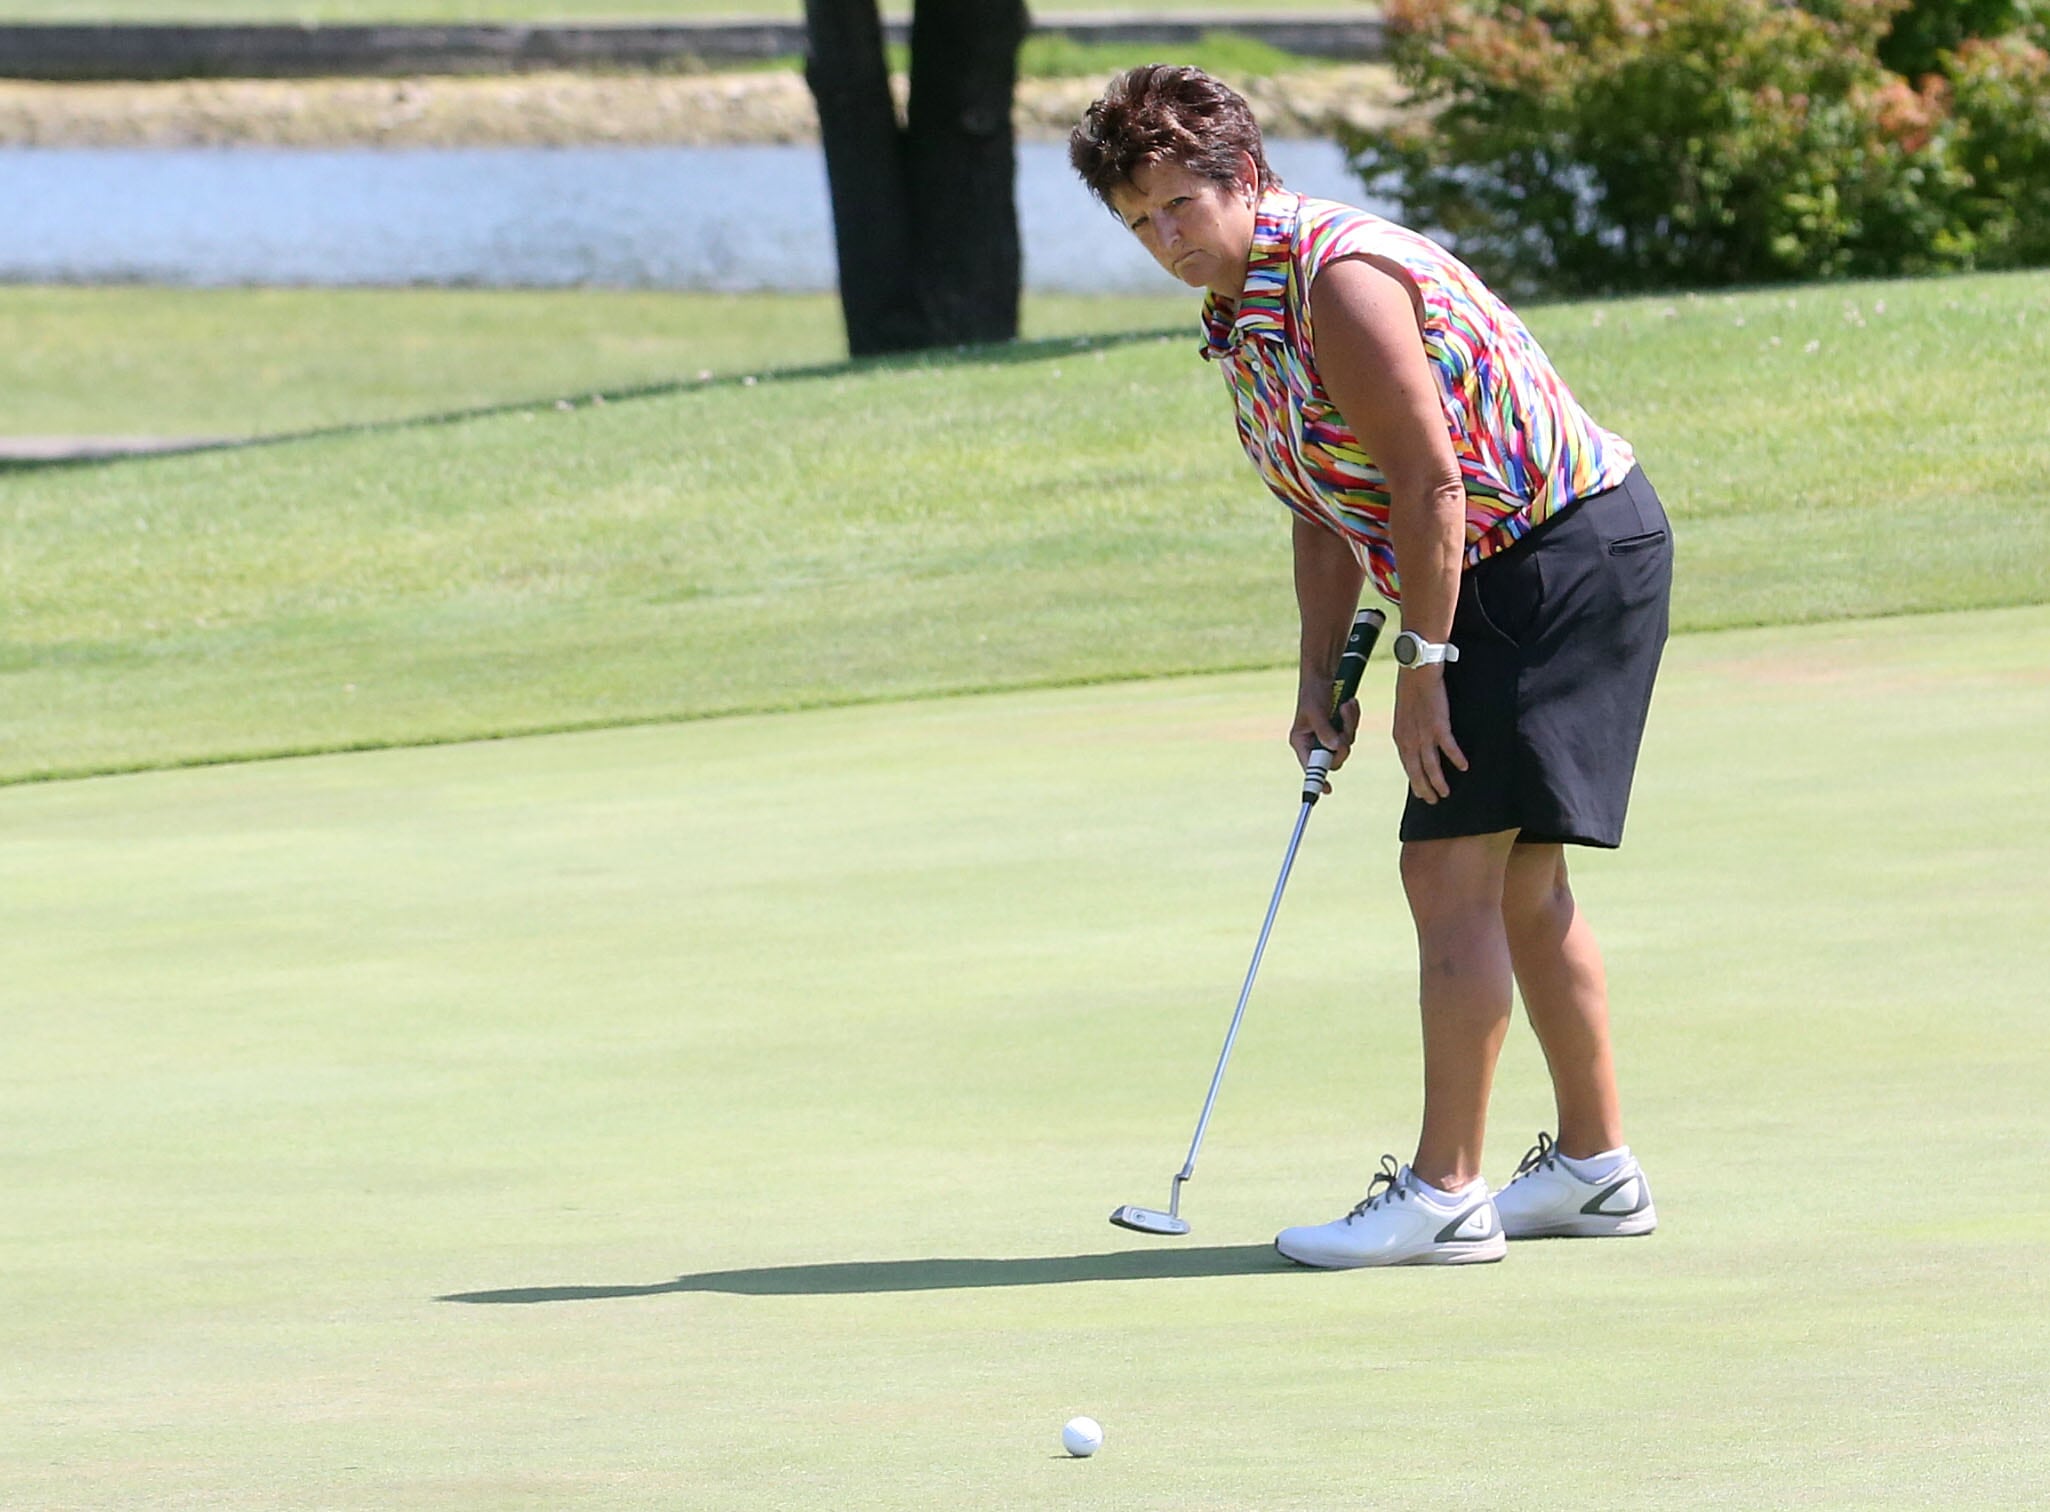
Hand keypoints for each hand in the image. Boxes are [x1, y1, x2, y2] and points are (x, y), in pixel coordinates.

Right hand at [1290, 694, 1360, 789]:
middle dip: (1342, 744)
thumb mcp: (1315, 711)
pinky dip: (1353, 718)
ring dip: (1349, 725)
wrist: (1324, 675)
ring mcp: (1329, 737)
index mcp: (1301, 742)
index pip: (1310, 767)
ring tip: (1345, 706)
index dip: (1318, 780)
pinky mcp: (1340, 729)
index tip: (1327, 790)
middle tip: (1344, 730)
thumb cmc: (1312, 692)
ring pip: (1346, 744)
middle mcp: (1315, 743)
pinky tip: (1349, 704)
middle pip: (1334, 759)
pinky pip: (1352, 732)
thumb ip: (1324, 730)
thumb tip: (1335, 747)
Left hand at [1391, 668, 1467, 801]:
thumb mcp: (1404, 713)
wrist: (1417, 671)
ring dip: (1438, 782)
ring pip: (1431, 766)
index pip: (1407, 765)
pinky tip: (1464, 768)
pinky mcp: (1439, 726)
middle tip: (1433, 801)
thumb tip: (1415, 740)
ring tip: (1446, 794)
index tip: (1420, 792)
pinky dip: (1456, 759)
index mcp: (1400, 736)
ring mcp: (1423, 734)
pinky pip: (1449, 748)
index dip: (1414, 781)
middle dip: (1424, 789)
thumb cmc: (1411, 688)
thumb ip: (1409, 730)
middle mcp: (1409, 739)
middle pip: (1416, 772)